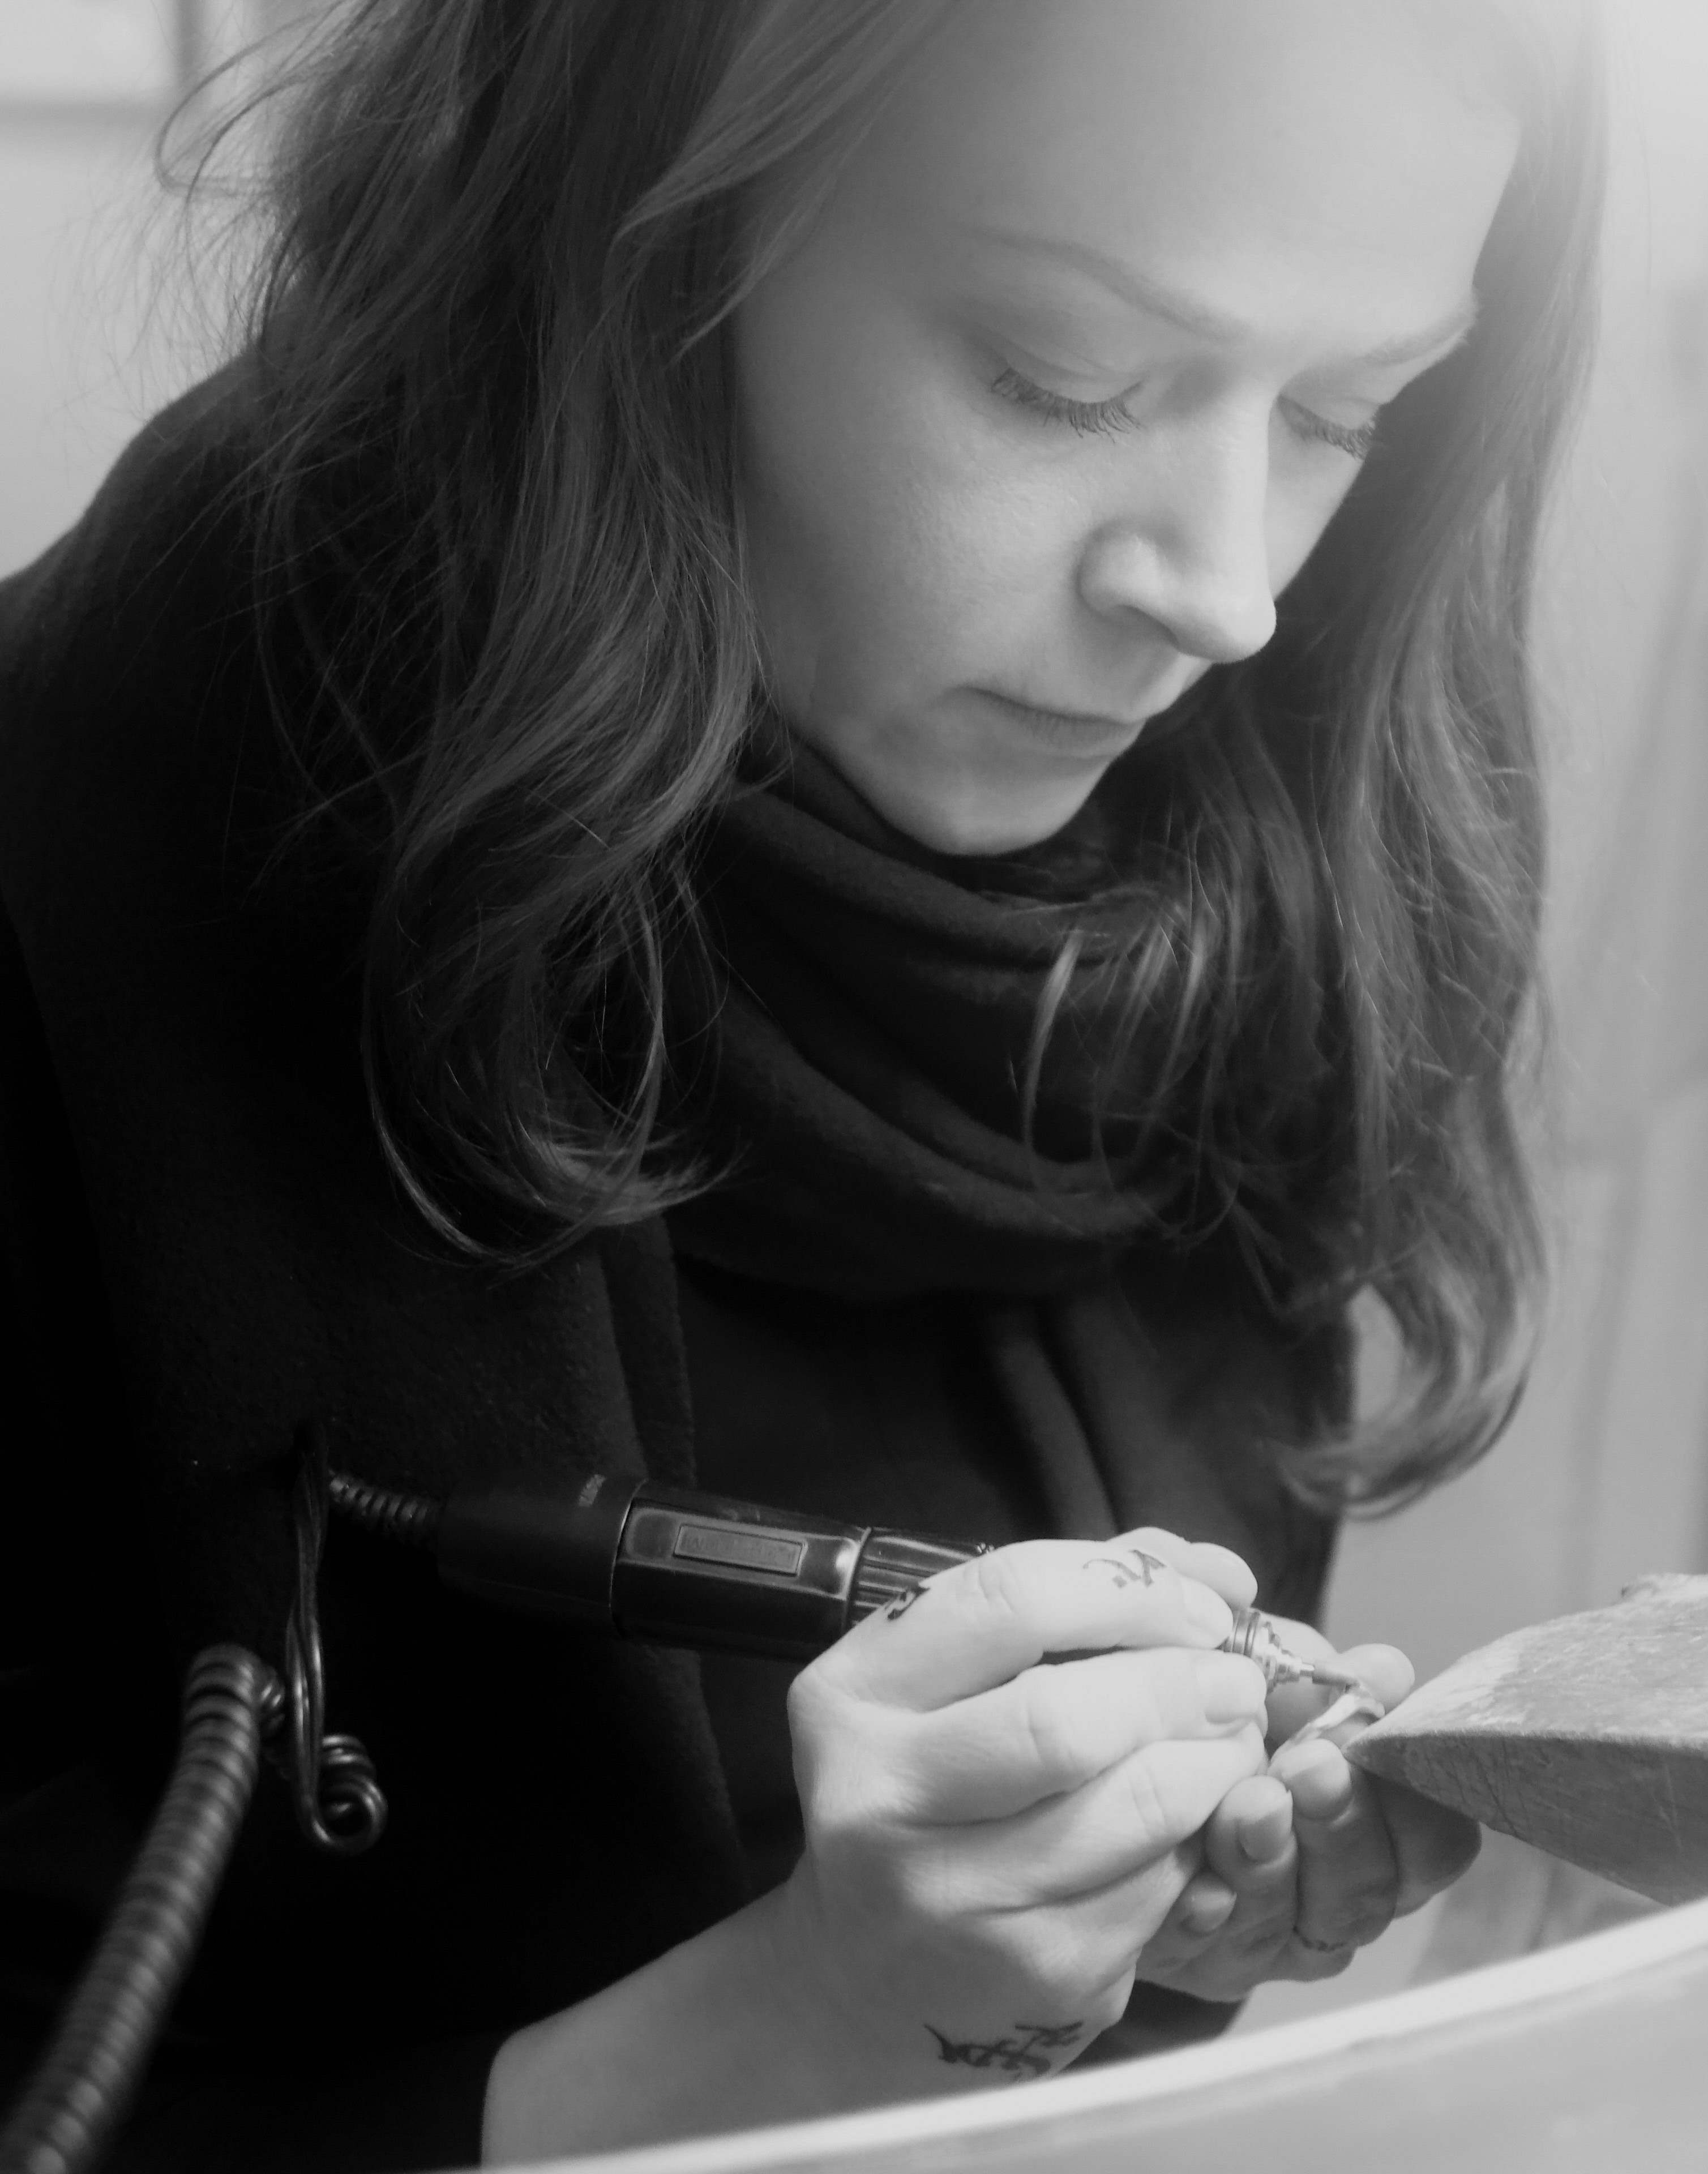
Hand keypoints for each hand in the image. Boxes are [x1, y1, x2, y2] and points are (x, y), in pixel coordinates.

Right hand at [774, 1529, 1270, 2085]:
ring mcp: (957, 1899)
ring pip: (1134, 1807)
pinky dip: (1197, 1844)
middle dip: (1185, 1684)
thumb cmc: (930, 1788)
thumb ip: (1077, 1601)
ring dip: (1216, 1763)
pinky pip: (1156, 1887)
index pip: (1011, 1600)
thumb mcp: (953, 1679)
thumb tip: (1220, 1573)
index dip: (1131, 1588)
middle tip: (1237, 1681)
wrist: (872, 1973)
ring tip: (1235, 1743)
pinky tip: (1192, 1825)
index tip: (1200, 1605)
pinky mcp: (1036, 1973)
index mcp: (854, 1695)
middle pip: (1071, 1718)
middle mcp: (884, 1798)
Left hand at [1133, 1622, 1480, 2000]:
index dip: (1414, 1798)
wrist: (1078, 1776)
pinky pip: (1214, 1949)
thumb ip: (1307, 1671)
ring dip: (1275, 1860)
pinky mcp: (1195, 1960)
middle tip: (1310, 1766)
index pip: (1431, 1839)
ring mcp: (1265, 1935)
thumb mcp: (1238, 1673)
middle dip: (1344, 1824)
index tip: (1373, 1735)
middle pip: (1372, 1889)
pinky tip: (1198, 1882)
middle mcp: (1328, 1891)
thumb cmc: (1183, 1713)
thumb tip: (1383, 1666)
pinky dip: (1210, 1912)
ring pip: (1297, 1923)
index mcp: (1366, 1823)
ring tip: (1250, 1805)